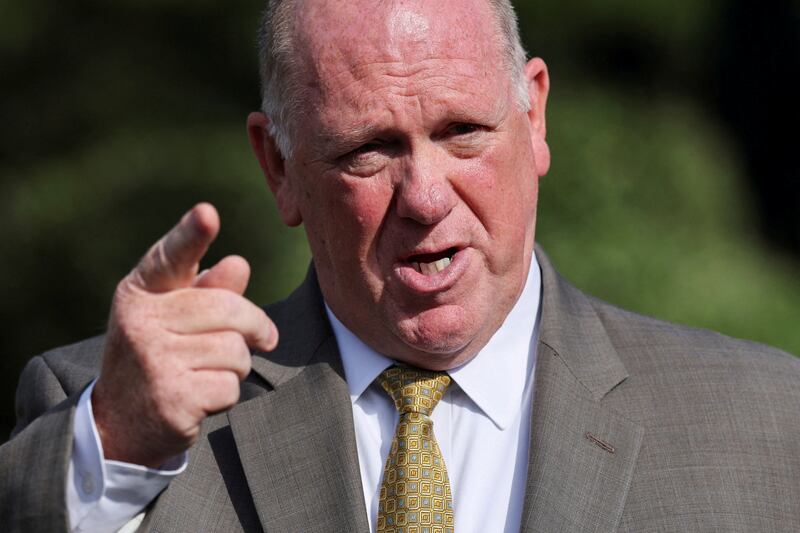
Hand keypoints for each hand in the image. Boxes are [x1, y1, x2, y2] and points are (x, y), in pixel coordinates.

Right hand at [92, 203, 276, 467]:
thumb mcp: (174, 318)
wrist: (119, 425)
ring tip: (206, 373)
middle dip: (255, 326)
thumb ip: (208, 290)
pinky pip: (230, 386)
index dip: (191, 235)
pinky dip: (226, 396)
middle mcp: (140, 322)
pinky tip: (199, 399)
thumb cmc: (157, 356)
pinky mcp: (171, 399)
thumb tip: (238, 263)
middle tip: (261, 339)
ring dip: (236, 366)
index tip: (207, 214)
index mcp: (140, 293)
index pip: (170, 258)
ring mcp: (153, 361)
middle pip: (229, 308)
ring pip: (236, 350)